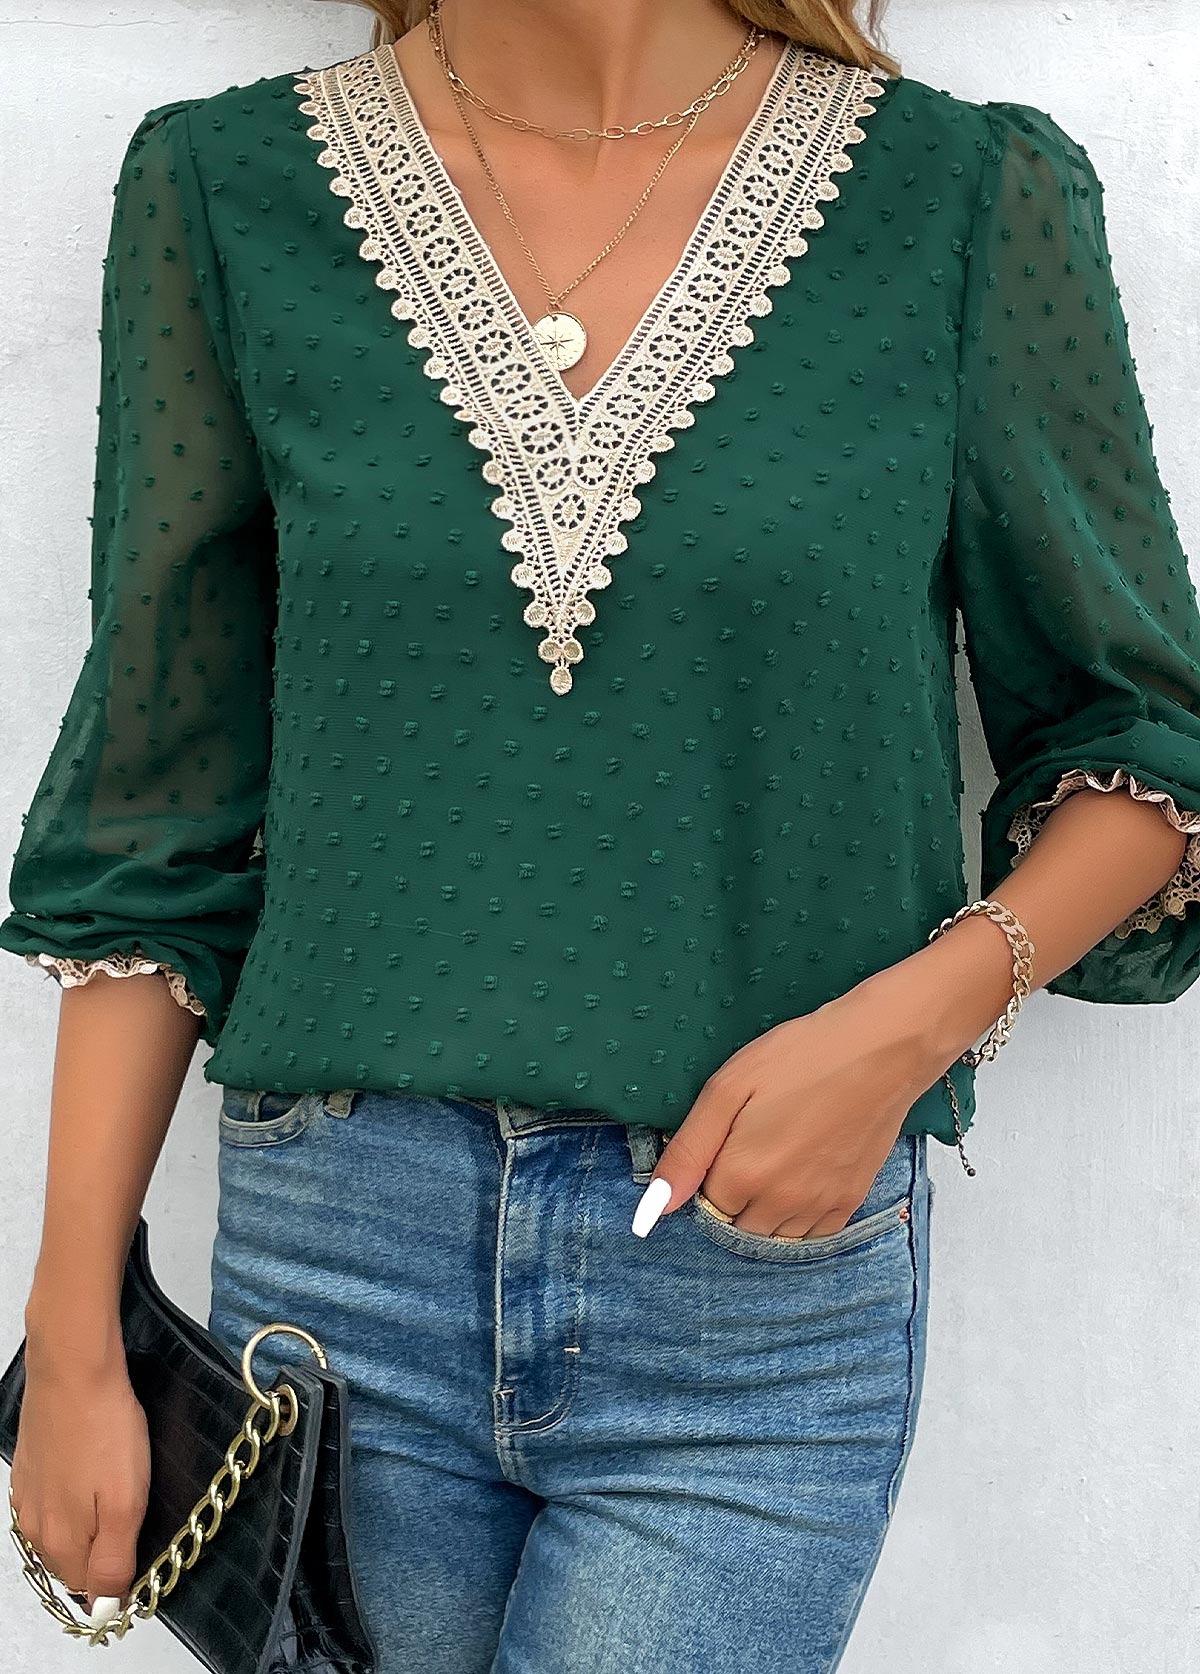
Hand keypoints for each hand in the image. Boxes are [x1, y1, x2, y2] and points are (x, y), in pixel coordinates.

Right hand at [11, 1316, 149, 1619]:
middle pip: (73, 1561)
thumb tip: (106, 1607)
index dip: (120, 1575)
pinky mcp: (30, 1465)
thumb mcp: (125, 1503)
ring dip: (90, 1521)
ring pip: (64, 1528)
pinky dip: (76, 1494)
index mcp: (59, 1541)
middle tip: (136, 1510)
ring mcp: (27, 1494)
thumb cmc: (106, 1429)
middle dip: (104, 1549)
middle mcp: (35, 1525)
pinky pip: (54, 1498)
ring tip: (119, 1485)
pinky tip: (94, 1469)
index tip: (142, 1543)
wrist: (74, 1367)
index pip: (89, 1587)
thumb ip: (113, 1560)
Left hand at [633, 961, 948, 1238]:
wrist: (879, 1050)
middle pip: (736, 1227)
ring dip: (763, 1211)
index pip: (703, 1205)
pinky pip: (811, 1235)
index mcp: (742, 1175)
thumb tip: (656, 1204)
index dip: (706, 1174)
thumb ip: (689, 1150)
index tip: (723, 1143)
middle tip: (750, 1146)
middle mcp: (779, 1203)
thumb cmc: (801, 1056)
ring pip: (772, 1237)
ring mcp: (818, 1207)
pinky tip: (801, 1175)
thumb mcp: (728, 1088)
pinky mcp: (849, 1203)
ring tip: (777, 1157)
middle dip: (732, 1197)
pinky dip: (798, 1217)